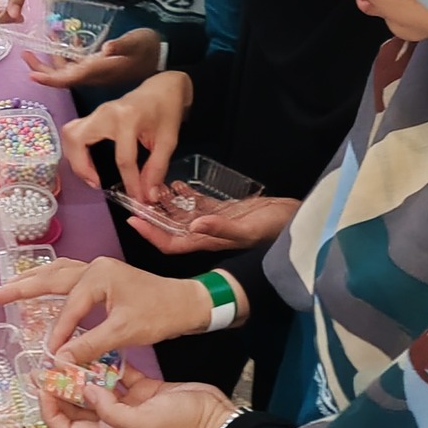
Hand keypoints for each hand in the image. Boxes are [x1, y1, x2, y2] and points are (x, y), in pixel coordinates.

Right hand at [0, 256, 213, 359]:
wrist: (190, 302)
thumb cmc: (160, 314)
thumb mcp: (124, 332)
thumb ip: (89, 345)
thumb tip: (60, 360)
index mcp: (98, 275)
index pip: (68, 308)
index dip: (58, 333)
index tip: (50, 355)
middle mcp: (95, 266)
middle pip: (50, 276)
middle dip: (21, 287)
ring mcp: (100, 269)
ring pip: (59, 273)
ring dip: (34, 281)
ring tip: (10, 289)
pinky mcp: (105, 277)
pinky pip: (70, 278)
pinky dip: (53, 284)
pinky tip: (43, 289)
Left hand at [23, 29, 162, 89]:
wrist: (162, 57)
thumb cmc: (148, 48)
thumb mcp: (136, 43)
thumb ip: (121, 45)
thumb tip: (106, 48)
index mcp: (97, 71)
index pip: (68, 79)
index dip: (49, 78)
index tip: (31, 75)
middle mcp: (93, 74)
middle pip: (61, 77)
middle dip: (42, 69)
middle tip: (25, 55)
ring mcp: (95, 70)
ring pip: (67, 69)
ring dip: (51, 60)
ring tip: (38, 44)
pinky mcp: (100, 65)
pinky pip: (78, 63)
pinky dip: (67, 54)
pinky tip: (65, 41)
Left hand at [42, 369, 239, 427]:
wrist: (214, 418)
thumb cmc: (182, 426)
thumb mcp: (144, 421)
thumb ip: (111, 410)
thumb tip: (86, 391)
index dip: (51, 413)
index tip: (44, 389)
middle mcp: (115, 420)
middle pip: (78, 408)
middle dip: (62, 390)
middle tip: (49, 366)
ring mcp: (129, 404)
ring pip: (97, 389)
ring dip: (83, 374)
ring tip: (69, 354)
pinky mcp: (143, 389)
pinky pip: (119, 376)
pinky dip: (109, 364)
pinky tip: (101, 349)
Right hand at [61, 72, 193, 200]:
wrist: (163, 87)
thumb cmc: (167, 111)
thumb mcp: (168, 140)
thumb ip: (157, 168)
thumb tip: (148, 195)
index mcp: (128, 118)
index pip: (123, 158)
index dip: (130, 183)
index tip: (137, 199)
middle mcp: (105, 113)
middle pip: (77, 140)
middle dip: (82, 167)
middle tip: (97, 183)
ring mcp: (96, 112)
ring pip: (70, 135)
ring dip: (75, 159)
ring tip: (91, 176)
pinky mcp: (93, 115)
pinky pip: (74, 133)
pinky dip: (76, 151)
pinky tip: (89, 163)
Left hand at [129, 196, 299, 255]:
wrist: (295, 219)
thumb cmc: (273, 229)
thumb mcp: (247, 228)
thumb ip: (221, 228)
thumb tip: (194, 225)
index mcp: (208, 242)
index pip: (171, 243)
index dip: (151, 234)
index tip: (133, 219)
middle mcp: (206, 234)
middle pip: (171, 228)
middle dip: (153, 216)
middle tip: (138, 198)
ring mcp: (213, 222)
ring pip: (182, 215)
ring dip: (166, 203)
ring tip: (154, 187)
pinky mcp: (223, 210)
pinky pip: (197, 204)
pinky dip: (185, 195)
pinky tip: (177, 183)